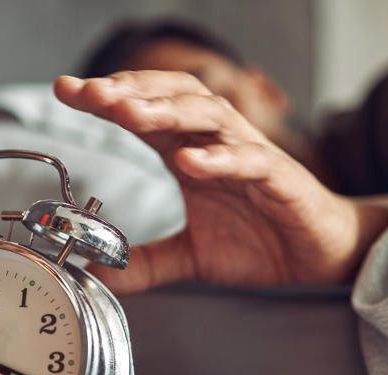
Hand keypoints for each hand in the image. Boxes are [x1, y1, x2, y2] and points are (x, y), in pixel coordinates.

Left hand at [54, 71, 387, 293]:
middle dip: (129, 92)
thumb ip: (146, 261)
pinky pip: (250, 159)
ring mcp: (249, 155)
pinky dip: (220, 158)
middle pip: (171, 99)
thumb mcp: (192, 255)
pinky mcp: (281, 178)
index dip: (107, 98)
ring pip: (208, 117)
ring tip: (129, 113)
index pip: (144, 112)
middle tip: (89, 93)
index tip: (67, 90)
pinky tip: (190, 161)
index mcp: (191, 151)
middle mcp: (216, 143)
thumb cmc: (263, 241)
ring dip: (166, 112)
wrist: (321, 254)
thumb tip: (97, 271)